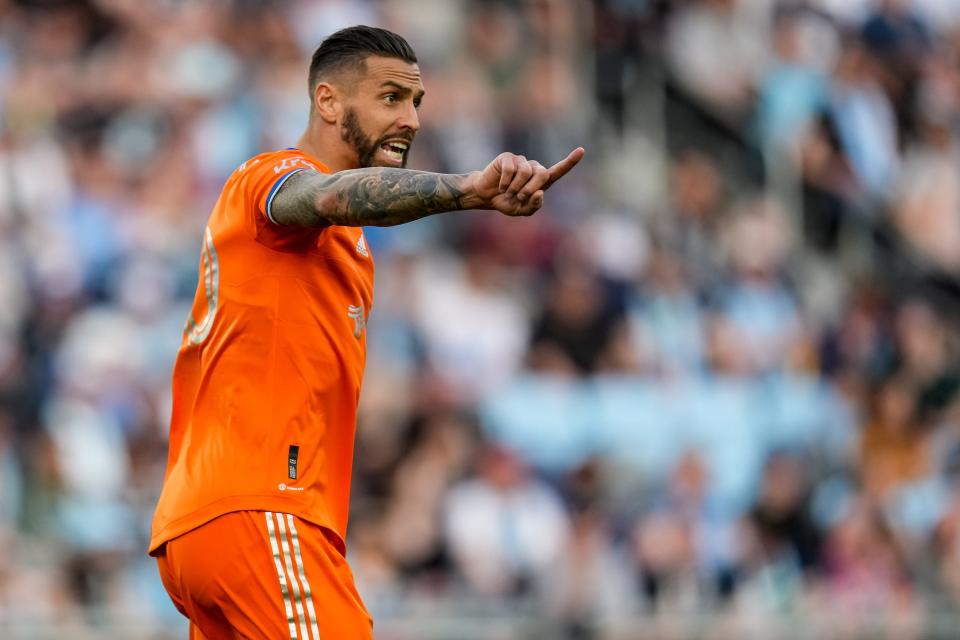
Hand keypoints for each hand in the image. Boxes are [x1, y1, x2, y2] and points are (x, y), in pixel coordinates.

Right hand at [468, 147, 583, 215]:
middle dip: (531, 189)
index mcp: (541, 181)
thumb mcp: (522, 210)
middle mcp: (533, 168)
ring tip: (508, 192)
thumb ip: (534, 206)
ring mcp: (520, 161)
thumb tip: (541, 192)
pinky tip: (501, 186)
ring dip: (516, 187)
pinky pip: (511, 169)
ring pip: (525, 172)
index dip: (570, 161)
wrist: (486, 197)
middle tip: (520, 197)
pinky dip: (505, 182)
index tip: (581, 150)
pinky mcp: (508, 158)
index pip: (558, 171)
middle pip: (542, 174)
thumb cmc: (506, 202)